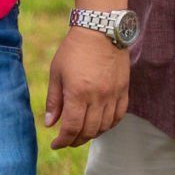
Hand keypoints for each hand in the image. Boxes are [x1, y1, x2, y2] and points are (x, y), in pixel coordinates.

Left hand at [44, 25, 128, 148]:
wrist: (101, 29)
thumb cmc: (74, 49)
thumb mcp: (56, 73)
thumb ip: (53, 100)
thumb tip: (50, 124)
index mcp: (78, 93)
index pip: (71, 128)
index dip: (63, 141)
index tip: (55, 144)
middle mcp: (97, 96)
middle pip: (88, 131)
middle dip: (75, 140)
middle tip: (67, 140)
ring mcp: (113, 94)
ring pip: (104, 126)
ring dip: (92, 134)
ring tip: (82, 133)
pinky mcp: (124, 89)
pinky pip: (119, 115)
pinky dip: (109, 124)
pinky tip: (100, 124)